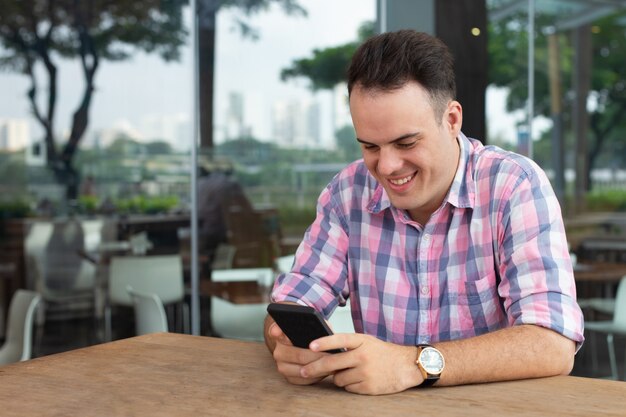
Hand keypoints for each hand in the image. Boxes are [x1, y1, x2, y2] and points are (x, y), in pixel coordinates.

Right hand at [268, 322, 328, 384]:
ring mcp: (281, 366)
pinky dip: (317, 376)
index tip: (282, 333)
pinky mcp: (289, 378)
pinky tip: (327, 370)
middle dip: (318, 356)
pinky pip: (305, 380)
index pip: (275, 331)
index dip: (278, 332)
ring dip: (319, 367)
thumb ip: (316, 325)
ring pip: (303, 370)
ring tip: (333, 363)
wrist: (303, 347)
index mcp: (280, 334)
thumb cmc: (310, 335)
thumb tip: (326, 332)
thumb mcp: (313, 325)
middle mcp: (278, 351)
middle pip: (299, 355)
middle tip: (333, 355)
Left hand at [301, 333, 421, 394]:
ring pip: (338, 378)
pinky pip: (349, 388)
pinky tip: (360, 380)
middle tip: (303, 372)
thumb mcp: (366, 342)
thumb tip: (323, 355)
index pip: (339, 339)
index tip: (310, 346)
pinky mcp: (369, 387)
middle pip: (332, 363)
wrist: (406, 365)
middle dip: (315, 368)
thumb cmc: (382, 353)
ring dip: (338, 378)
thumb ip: (348, 346)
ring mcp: (366, 372)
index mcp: (361, 341)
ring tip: (351, 372)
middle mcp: (363, 355)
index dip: (324, 342)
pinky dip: (350, 385)